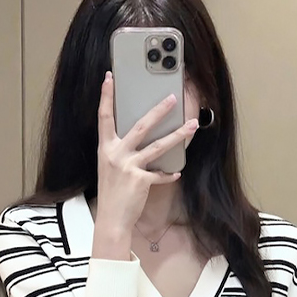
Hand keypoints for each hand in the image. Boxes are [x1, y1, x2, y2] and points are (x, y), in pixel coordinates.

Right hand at [95, 70, 198, 236]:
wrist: (111, 218)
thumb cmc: (112, 193)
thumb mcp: (110, 167)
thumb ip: (121, 152)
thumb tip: (139, 139)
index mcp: (105, 148)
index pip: (104, 117)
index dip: (105, 96)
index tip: (109, 77)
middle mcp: (116, 154)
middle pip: (140, 126)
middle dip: (158, 110)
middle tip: (172, 98)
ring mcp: (129, 166)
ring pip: (158, 146)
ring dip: (177, 135)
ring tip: (192, 125)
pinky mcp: (141, 180)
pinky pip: (161, 174)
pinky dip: (169, 174)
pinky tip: (176, 172)